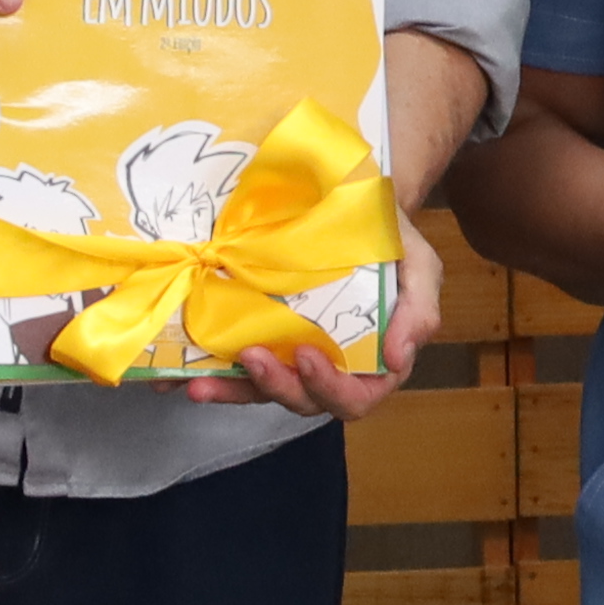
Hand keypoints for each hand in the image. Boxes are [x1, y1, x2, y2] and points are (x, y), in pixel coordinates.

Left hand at [178, 222, 441, 423]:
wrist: (356, 204)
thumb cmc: (394, 242)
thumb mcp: (422, 268)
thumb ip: (419, 311)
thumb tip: (398, 358)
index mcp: (373, 364)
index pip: (355, 397)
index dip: (330, 387)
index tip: (310, 355)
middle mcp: (330, 369)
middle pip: (303, 400)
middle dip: (275, 386)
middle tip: (251, 357)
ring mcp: (292, 357)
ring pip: (262, 391)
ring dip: (231, 391)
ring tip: (198, 384)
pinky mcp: (262, 338)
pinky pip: (236, 366)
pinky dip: (210, 373)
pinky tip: (181, 375)